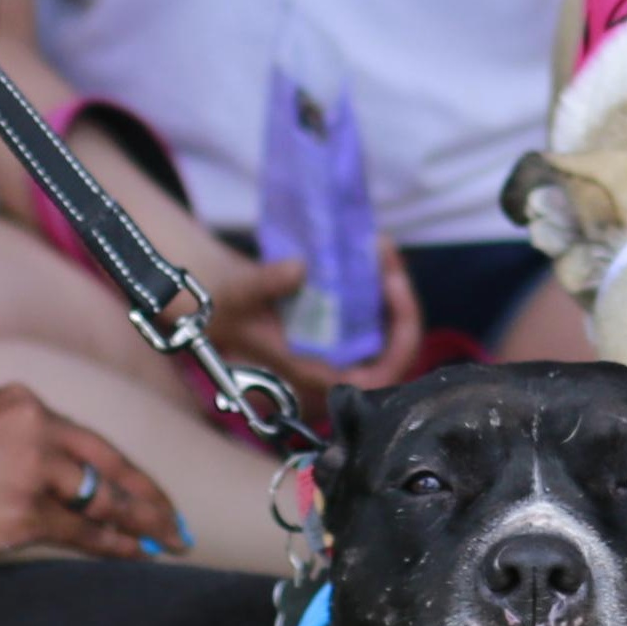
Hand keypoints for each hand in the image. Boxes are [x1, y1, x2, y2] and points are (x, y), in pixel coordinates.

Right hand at [0, 387, 177, 563]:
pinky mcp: (20, 513)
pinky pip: (78, 532)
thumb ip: (12, 446)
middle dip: (148, 501)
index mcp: (24, 405)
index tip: (152, 492)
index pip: (93, 443)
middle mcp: (38, 431)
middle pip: (111, 469)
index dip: (129, 472)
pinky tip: (131, 554)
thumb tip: (46, 485)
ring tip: (166, 543)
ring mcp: (32, 472)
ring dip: (139, 526)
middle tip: (175, 524)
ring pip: (103, 501)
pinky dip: (110, 544)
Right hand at [191, 239, 429, 404]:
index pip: (374, 380)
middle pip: (394, 351)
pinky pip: (378, 310)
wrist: (225, 300)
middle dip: (401, 305)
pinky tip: (374, 248)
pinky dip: (381, 279)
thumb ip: (263, 285)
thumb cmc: (228, 308)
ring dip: (392, 285)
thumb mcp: (237, 296)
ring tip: (381, 245)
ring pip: (390, 327)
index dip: (397, 348)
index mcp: (315, 374)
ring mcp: (344, 345)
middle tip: (387, 259)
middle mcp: (337, 365)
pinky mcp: (345, 325)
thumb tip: (298, 269)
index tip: (393, 298)